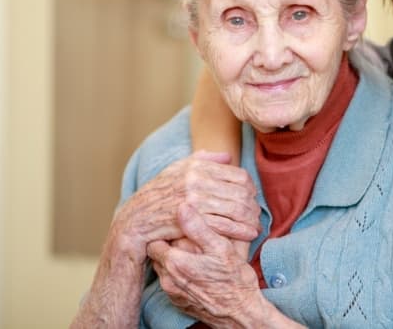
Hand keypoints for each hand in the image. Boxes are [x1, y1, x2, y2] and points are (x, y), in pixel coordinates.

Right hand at [112, 151, 259, 262]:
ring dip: (250, 219)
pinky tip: (249, 235)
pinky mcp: (190, 221)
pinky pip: (224, 225)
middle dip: (253, 205)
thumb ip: (202, 161)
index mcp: (196, 167)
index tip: (253, 198)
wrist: (134, 222)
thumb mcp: (175, 171)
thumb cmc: (158, 196)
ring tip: (255, 226)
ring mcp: (192, 201)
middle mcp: (195, 180)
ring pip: (235, 208)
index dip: (250, 188)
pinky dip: (240, 231)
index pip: (238, 175)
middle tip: (257, 215)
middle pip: (240, 192)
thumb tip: (227, 156)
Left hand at [148, 204, 276, 327]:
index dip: (169, 231)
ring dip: (174, 259)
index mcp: (176, 262)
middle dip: (170, 244)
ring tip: (193, 254)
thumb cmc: (234, 280)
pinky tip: (196, 270)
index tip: (181, 228)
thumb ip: (199, 227)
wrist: (240, 314)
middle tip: (188, 238)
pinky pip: (170, 282)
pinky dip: (179, 274)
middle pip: (157, 253)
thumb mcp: (221, 248)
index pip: (156, 239)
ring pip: (163, 268)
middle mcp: (168, 278)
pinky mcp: (177, 301)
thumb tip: (183, 205)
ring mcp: (172, 292)